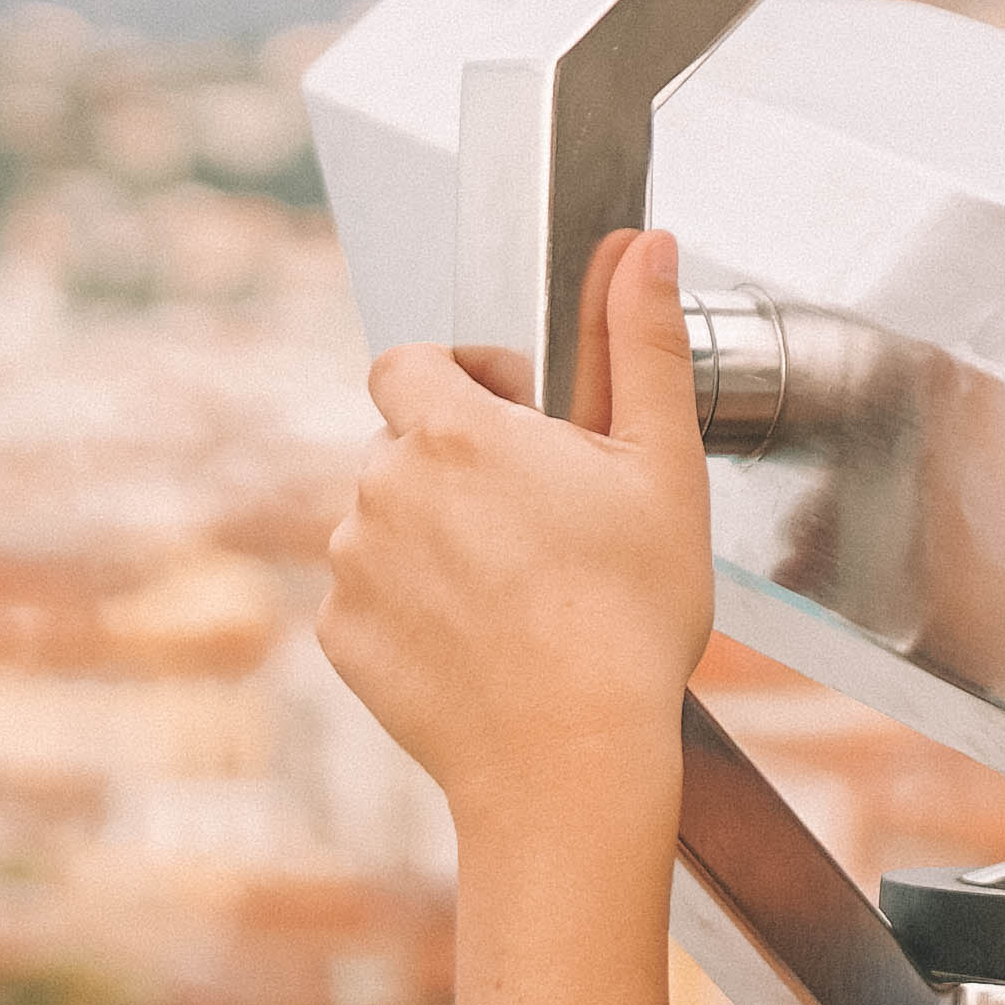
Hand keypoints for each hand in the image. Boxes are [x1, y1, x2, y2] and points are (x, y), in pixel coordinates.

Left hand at [320, 228, 710, 840]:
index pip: (413, 361)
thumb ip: (643, 341)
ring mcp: (352, 566)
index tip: (518, 417)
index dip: (465, 378)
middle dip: (458, 464)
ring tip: (516, 587)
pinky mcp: (342, 637)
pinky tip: (481, 636)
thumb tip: (647, 247)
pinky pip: (368, 597)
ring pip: (383, 522)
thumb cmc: (628, 614)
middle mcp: (381, 488)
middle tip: (538, 518)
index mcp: (453, 431)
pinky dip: (412, 607)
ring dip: (434, 535)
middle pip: (402, 444)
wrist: (573, 757)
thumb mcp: (662, 462)